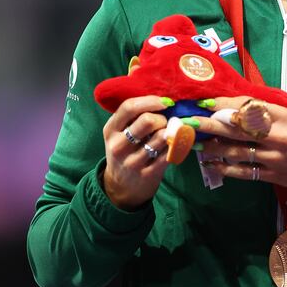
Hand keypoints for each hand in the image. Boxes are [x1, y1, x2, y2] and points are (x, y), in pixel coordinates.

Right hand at [101, 95, 172, 209]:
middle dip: (162, 118)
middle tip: (165, 122)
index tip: (165, 102)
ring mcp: (132, 162)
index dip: (150, 101)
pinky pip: (169, 153)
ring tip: (169, 134)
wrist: (121, 187)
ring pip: (161, 137)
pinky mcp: (147, 174)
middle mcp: (118, 146)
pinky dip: (176, 145)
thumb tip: (163, 99)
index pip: (129, 107)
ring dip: (170, 132)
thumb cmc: (125, 151)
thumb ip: (133, 117)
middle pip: (147, 121)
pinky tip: (174, 144)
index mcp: (111, 130)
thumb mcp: (119, 133)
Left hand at [195, 97, 286, 193]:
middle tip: (190, 121)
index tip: (205, 102)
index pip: (248, 108)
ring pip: (237, 151)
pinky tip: (212, 164)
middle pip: (237, 128)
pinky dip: (226, 168)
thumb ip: (267, 113)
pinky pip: (244, 172)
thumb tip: (236, 106)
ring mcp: (274, 158)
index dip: (224, 105)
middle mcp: (277, 136)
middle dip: (210, 124)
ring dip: (214, 148)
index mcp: (282, 117)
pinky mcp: (273, 175)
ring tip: (196, 144)